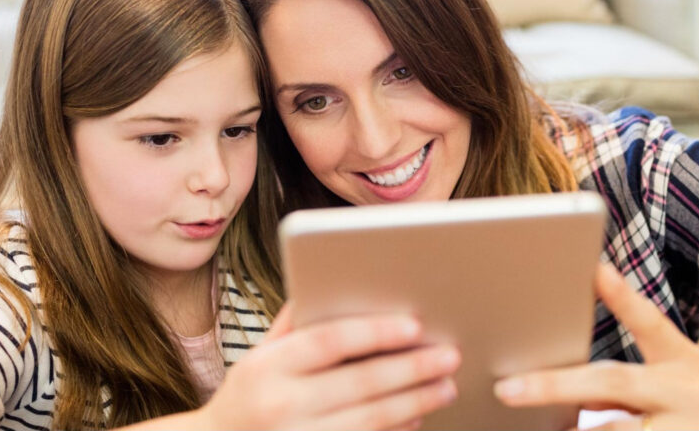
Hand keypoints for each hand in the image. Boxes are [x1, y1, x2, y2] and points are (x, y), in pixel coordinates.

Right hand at [202, 303, 460, 430]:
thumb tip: (336, 281)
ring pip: (371, 420)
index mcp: (267, 367)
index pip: (329, 341)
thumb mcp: (259, 355)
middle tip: (449, 354)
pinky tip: (417, 416)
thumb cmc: (249, 395)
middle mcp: (281, 405)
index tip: (415, 325)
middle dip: (412, 368)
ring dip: (415, 401)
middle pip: (360, 383)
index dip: (375, 331)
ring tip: (446, 385)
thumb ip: (296, 323)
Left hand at [493, 263, 698, 429]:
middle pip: (614, 383)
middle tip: (508, 389)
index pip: (650, 323)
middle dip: (557, 385)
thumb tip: (564, 365)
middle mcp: (688, 394)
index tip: (595, 269)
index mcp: (683, 361)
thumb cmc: (694, 404)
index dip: (622, 296)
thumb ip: (627, 368)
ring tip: (531, 424)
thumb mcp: (674, 373)